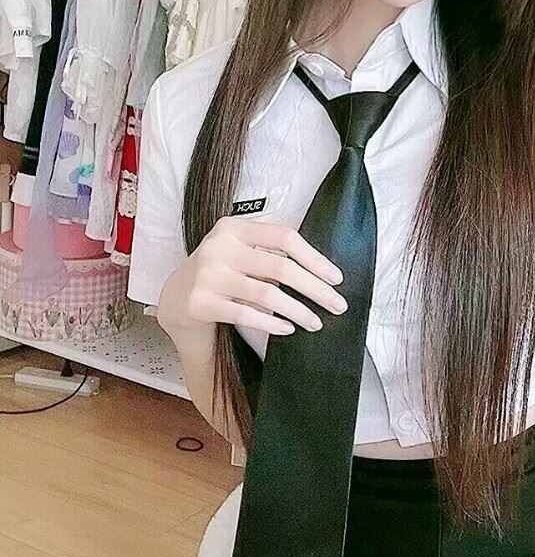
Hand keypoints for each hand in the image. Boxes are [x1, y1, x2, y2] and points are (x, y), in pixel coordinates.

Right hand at [157, 218, 346, 338]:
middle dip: (315, 289)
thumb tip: (321, 275)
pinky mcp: (200, 302)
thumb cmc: (220, 271)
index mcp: (235, 227)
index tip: (336, 278)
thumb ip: (270, 254)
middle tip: (337, 305)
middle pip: (281, 267)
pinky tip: (288, 329)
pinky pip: (245, 314)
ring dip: (298, 310)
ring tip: (315, 322)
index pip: (285, 237)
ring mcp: (208, 274)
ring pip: (267, 294)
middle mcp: (220, 246)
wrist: (176, 296)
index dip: (314, 258)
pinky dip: (271, 323)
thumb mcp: (240, 251)